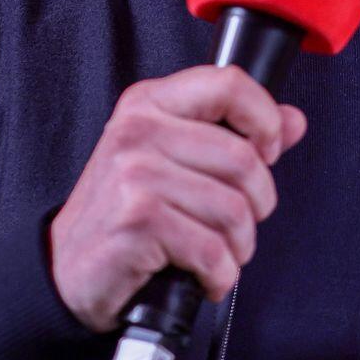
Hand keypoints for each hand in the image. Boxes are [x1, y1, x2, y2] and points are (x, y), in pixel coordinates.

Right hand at [48, 64, 307, 331]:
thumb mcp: (173, 158)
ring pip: (234, 210)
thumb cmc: (123, 212)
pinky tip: (202, 275)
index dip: (264, 120)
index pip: (229, 83)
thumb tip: (293, 120)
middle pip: (244, 159)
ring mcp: (135, 174)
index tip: (266, 151)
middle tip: (236, 224)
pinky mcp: (138, 221)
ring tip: (216, 254)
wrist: (66, 268)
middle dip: (257, 205)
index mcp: (149, 103)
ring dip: (237, 247)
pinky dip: (219, 275)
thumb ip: (234, 133)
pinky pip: (213, 250)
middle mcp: (139, 130)